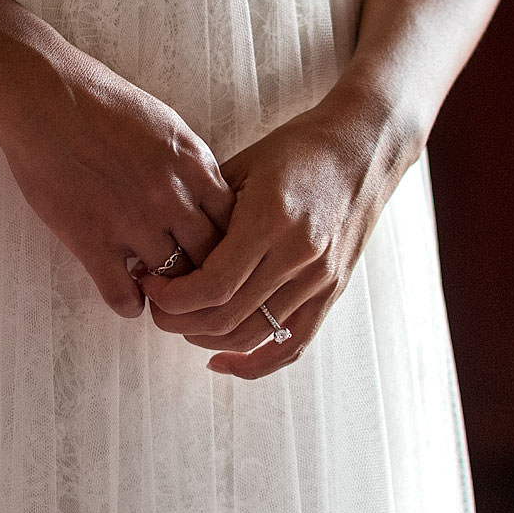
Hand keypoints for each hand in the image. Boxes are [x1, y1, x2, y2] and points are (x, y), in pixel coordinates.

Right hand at [0, 45, 235, 317]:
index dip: (228, 245)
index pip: (236, 224)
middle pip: (213, 259)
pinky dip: (129, 304)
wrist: (40, 91)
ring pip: (174, 283)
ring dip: (168, 293)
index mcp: (194, 164)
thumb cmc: (98, 99)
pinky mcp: (91, 239)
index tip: (215, 252)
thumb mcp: (165, 124)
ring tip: (158, 291)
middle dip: (206, 276)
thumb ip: (189, 164)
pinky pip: (124, 297)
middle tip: (193, 284)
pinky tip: (126, 294)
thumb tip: (204, 196)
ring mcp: (133, 221)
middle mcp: (172, 196)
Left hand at [140, 91, 415, 378]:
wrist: (362, 149)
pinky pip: (292, 344)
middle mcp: (298, 255)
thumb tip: (164, 250)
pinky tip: (222, 362)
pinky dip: (254, 363)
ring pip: (252, 335)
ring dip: (208, 340)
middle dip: (180, 321)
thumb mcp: (244, 167)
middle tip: (157, 307)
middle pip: (227, 317)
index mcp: (271, 219)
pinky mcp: (332, 291)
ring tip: (184, 324)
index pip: (212, 285)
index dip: (172, 297)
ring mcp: (320, 278)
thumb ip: (207, 213)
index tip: (151, 285)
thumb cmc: (297, 150)